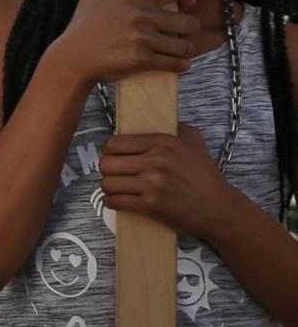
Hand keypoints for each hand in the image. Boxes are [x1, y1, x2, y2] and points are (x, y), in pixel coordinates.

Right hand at [51, 0, 198, 86]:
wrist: (72, 57)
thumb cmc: (84, 21)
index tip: (184, 5)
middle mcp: (140, 13)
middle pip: (190, 21)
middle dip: (189, 28)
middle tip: (181, 31)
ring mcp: (141, 37)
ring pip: (186, 44)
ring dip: (185, 48)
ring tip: (179, 48)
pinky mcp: (140, 59)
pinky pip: (176, 63)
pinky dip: (181, 64)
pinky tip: (178, 62)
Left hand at [99, 124, 242, 244]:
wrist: (219, 208)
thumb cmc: (206, 176)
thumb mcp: (196, 144)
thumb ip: (178, 127)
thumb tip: (162, 118)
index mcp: (163, 143)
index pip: (114, 143)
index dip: (108, 150)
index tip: (112, 156)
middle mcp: (156, 161)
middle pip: (107, 163)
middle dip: (107, 170)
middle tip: (114, 173)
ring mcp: (152, 183)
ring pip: (108, 183)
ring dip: (108, 187)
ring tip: (116, 188)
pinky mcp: (151, 204)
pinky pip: (115, 201)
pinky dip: (112, 202)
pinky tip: (118, 200)